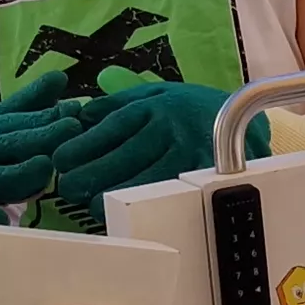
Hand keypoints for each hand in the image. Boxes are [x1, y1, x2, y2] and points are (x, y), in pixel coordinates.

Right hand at [0, 71, 88, 203]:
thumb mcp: (0, 121)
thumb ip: (31, 102)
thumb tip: (60, 76)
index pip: (26, 119)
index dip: (54, 115)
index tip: (76, 110)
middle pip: (19, 143)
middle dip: (48, 134)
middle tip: (72, 128)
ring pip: (7, 178)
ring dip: (29, 174)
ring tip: (45, 166)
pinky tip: (6, 217)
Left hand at [51, 81, 266, 211]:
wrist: (245, 121)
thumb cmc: (190, 109)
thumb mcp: (155, 94)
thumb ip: (117, 103)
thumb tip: (77, 115)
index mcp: (153, 106)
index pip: (107, 129)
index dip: (78, 148)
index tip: (59, 161)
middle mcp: (169, 128)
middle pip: (118, 158)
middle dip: (85, 176)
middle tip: (67, 187)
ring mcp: (187, 155)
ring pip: (138, 184)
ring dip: (107, 196)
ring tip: (89, 201)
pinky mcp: (201, 178)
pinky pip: (164, 198)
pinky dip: (139, 208)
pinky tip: (122, 211)